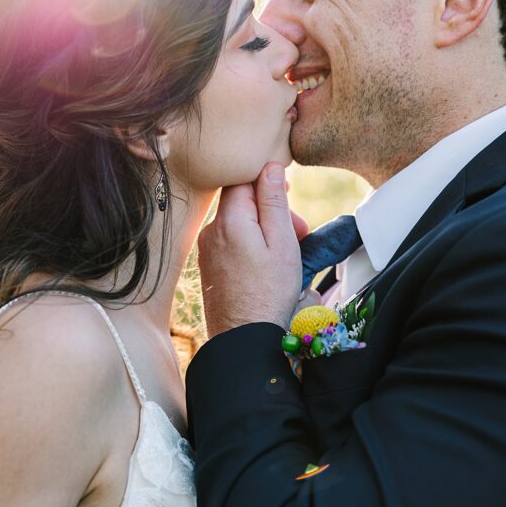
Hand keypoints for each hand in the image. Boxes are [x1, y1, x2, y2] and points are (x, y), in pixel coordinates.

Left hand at [198, 162, 302, 336]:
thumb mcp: (281, 242)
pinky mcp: (210, 267)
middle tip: (298, 230)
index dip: (267, 181)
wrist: (244, 339)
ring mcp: (207, 250)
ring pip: (239, 224)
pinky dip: (253, 246)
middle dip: (272, 210)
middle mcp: (211, 231)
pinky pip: (233, 243)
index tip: (288, 195)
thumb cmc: (268, 294)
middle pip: (242, 202)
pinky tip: (269, 266)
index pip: (242, 179)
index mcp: (228, 220)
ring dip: (265, 229)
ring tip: (287, 253)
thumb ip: (274, 201)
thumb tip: (270, 167)